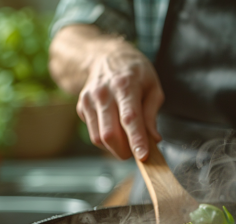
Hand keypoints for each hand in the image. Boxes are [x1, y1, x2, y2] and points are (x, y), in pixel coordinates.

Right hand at [76, 42, 163, 159]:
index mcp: (125, 85)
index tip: (143, 156)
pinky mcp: (81, 108)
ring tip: (127, 143)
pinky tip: (115, 131)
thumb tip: (154, 139)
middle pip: (110, 133)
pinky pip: (93, 134)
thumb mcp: (152, 86)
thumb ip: (152, 113)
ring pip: (98, 138)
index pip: (130, 118)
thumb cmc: (134, 73)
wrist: (105, 56)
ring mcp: (89, 101)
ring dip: (115, 149)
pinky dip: (106, 141)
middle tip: (136, 152)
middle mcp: (103, 93)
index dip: (136, 139)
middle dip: (125, 151)